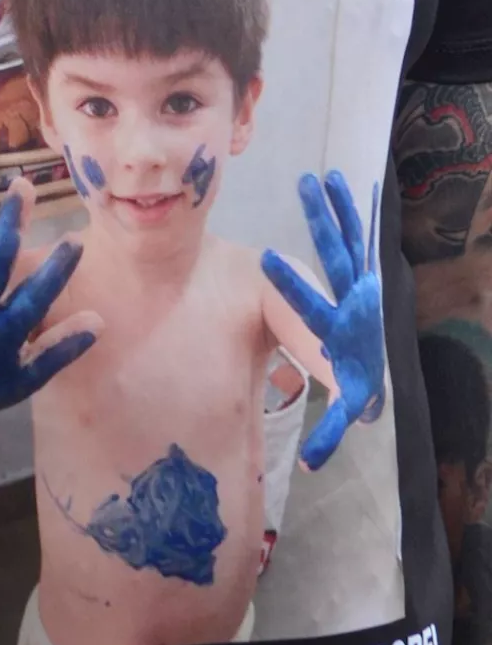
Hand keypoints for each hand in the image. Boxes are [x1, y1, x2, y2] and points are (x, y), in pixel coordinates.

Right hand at [262, 173, 384, 470]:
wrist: (378, 361)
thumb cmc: (353, 379)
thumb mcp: (346, 404)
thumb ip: (332, 429)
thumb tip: (312, 468)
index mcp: (339, 329)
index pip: (312, 306)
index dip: (290, 285)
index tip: (266, 257)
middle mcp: (353, 299)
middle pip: (333, 259)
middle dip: (318, 228)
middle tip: (304, 188)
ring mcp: (361, 281)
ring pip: (348, 238)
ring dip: (334, 207)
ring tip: (320, 176)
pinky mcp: (363, 271)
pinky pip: (356, 235)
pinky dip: (351, 209)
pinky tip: (341, 180)